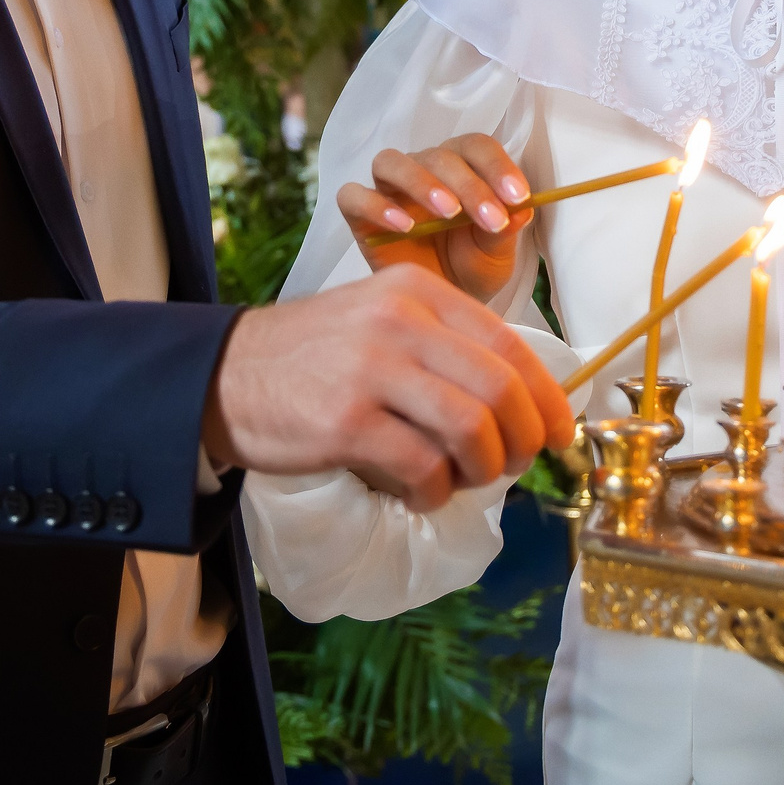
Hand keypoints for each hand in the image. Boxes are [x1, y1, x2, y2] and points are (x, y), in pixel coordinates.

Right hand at [202, 264, 575, 511]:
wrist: (223, 374)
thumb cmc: (313, 356)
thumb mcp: (379, 320)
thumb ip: (442, 345)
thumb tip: (520, 401)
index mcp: (414, 290)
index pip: (509, 343)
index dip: (547, 396)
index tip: (561, 432)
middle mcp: (398, 321)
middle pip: (500, 387)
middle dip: (524, 439)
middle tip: (516, 466)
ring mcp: (371, 369)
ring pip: (471, 428)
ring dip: (483, 469)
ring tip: (464, 481)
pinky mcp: (345, 421)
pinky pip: (422, 466)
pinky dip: (435, 492)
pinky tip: (420, 494)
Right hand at [337, 134, 532, 304]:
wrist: (440, 304)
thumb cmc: (470, 268)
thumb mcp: (496, 254)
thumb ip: (505, 229)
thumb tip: (522, 210)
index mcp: (461, 167)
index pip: (477, 147)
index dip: (497, 166)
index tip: (518, 197)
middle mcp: (423, 169)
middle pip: (439, 156)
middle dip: (470, 185)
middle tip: (490, 218)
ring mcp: (388, 190)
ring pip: (391, 162)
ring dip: (421, 182)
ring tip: (448, 212)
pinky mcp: (360, 215)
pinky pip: (354, 197)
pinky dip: (376, 206)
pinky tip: (404, 227)